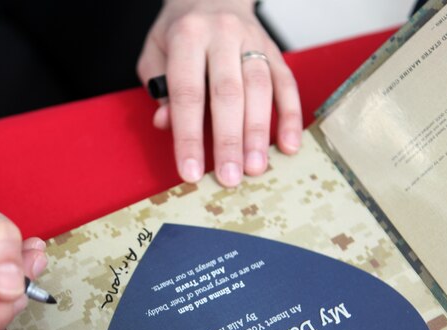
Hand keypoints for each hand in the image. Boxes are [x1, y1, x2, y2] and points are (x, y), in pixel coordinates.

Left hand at [137, 0, 301, 186]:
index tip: (191, 172)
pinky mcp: (275, 50)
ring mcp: (253, 41)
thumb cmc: (179, 34)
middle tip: (230, 178)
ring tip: (256, 168)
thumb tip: (166, 123)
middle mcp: (223, 35)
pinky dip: (291, 116)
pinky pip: (287, 83)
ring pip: (260, 89)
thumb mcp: (155, 55)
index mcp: (188, 36)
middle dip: (229, 140)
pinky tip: (289, 145)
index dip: (188, 136)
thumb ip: (160, 89)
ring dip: (259, 133)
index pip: (188, 93)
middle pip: (228, 93)